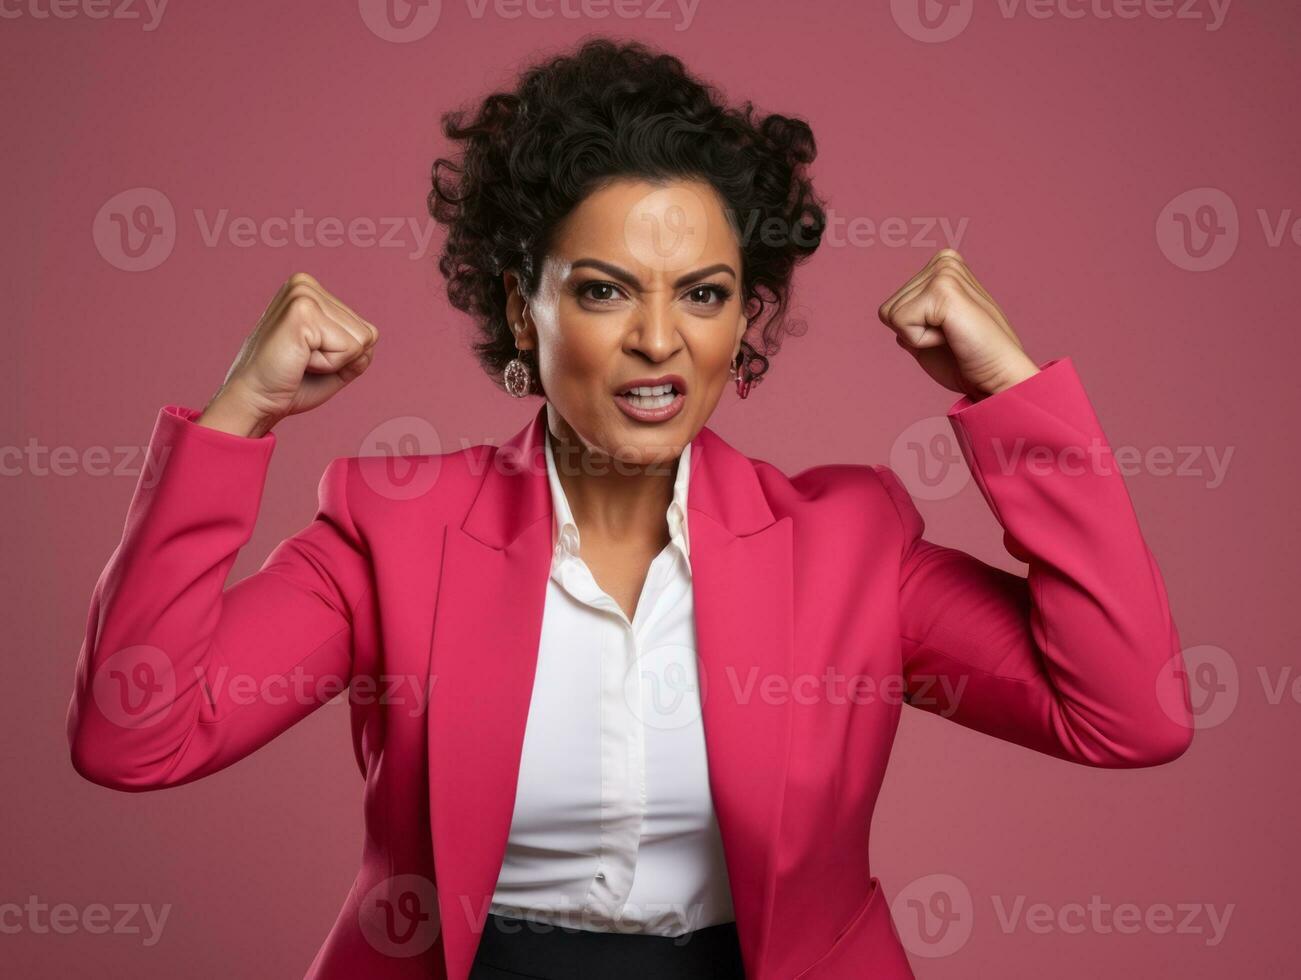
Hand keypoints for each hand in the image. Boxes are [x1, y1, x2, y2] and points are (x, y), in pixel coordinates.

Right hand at [198, 272, 379, 436]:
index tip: (308, 358)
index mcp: (311, 291)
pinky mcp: (303, 312)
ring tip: (299, 360)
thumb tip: (373, 336)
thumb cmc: (288, 384)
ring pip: (361, 340)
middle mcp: (306, 284)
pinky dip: (328, 365)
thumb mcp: (335, 366)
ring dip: (333, 361)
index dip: (344, 357)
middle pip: (367, 333)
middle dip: (340, 359)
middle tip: (302, 362)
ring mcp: (303, 294)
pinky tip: (298, 360)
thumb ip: (359, 351)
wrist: (253, 401)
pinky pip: (349, 349)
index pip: (365, 329)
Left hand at [877, 249, 1037, 400]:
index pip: (892, 306)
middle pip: (887, 309)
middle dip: (913, 332)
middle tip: (950, 337)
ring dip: (918, 336)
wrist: (999, 375)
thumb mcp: (928, 334)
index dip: (912, 331)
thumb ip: (910, 319)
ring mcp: (945, 272)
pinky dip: (920, 339)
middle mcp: (944, 262)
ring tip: (953, 335)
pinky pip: (900, 321)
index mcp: (942, 267)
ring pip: (891, 314)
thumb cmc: (968, 360)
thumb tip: (888, 312)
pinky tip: (951, 336)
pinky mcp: (943, 288)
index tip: (946, 334)